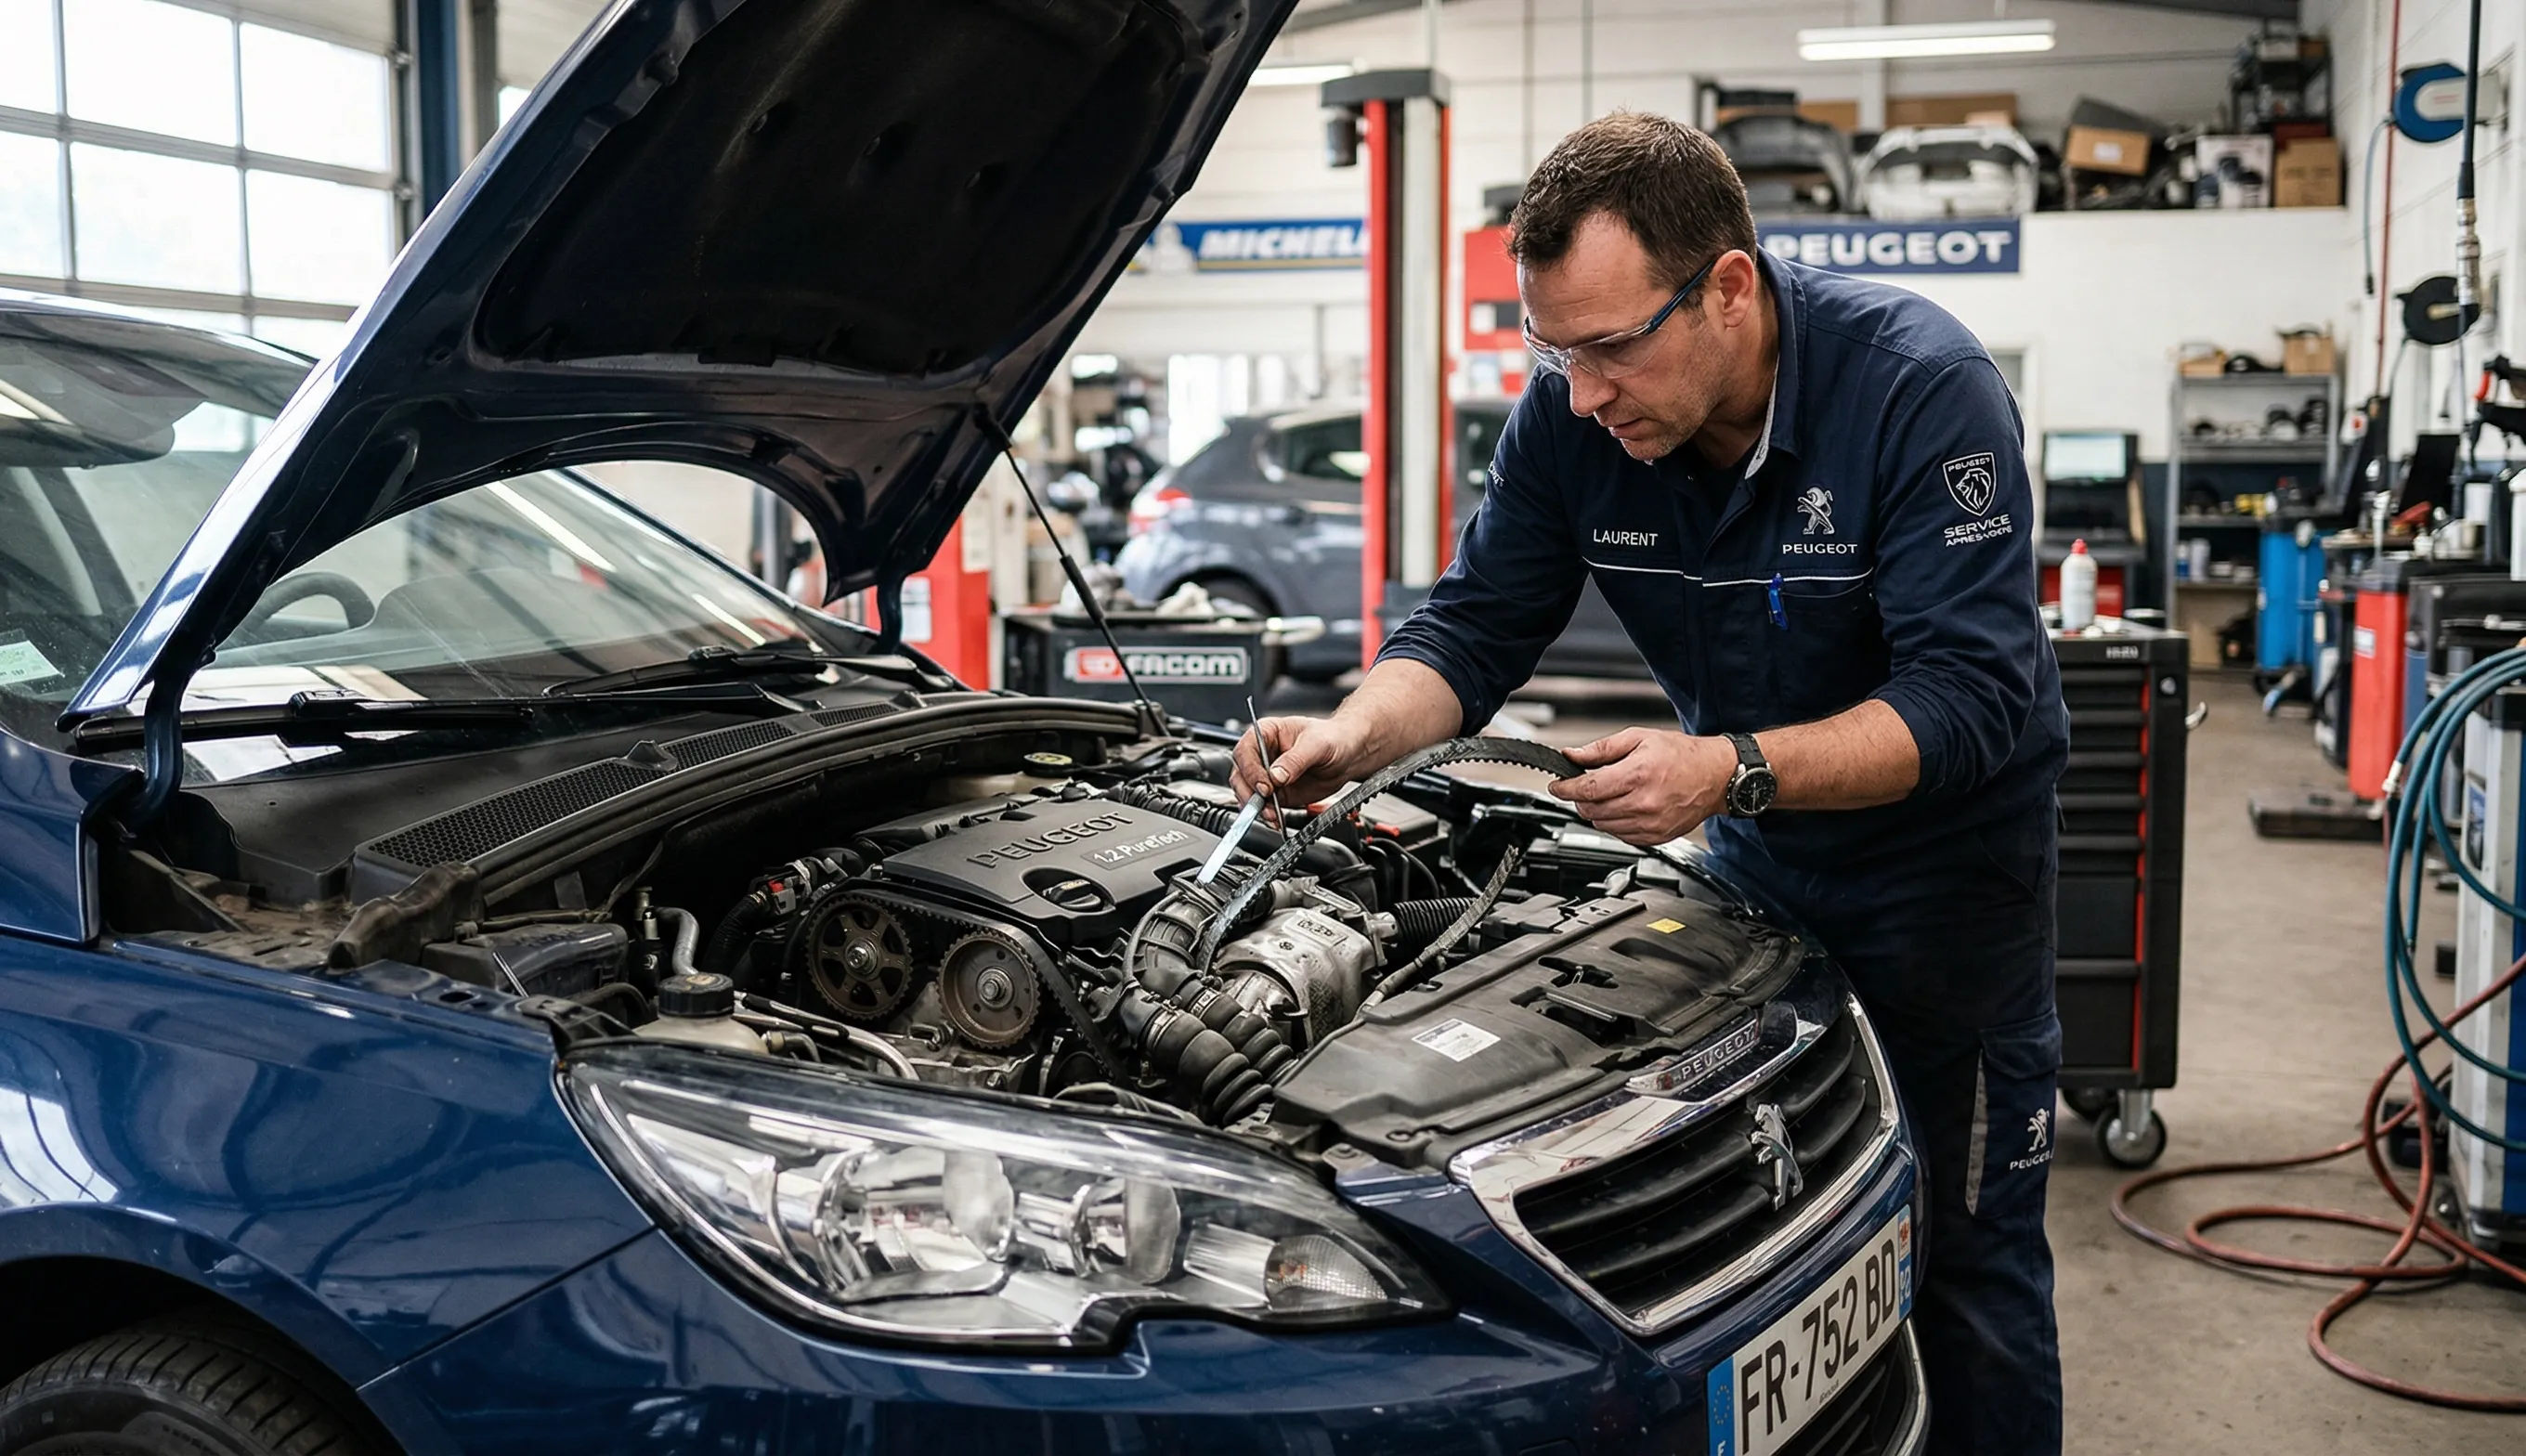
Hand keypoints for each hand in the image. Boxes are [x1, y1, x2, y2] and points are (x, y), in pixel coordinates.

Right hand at [1231, 715, 1374, 812]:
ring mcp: (1267, 775)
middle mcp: (1262, 754)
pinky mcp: (1276, 793)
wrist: (1348, 755)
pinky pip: (1263, 806)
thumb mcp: (1317, 744)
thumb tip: (1276, 775)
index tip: (1264, 785)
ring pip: (1247, 792)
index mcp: (1266, 733)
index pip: (1245, 750)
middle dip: (1249, 792)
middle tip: (1265, 801)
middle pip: (1240, 774)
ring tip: (1271, 815)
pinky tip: (1276, 819)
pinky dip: (1266, 815)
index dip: (1250, 769)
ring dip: (1256, 806)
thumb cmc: (1333, 738)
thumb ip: (1295, 760)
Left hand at [1548, 727, 1735, 845]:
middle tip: (1584, 786)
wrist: (1715, 776)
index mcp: (1637, 775)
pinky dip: (1615, 823)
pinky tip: (1624, 806)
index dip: (1566, 788)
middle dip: (1580, 799)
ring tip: (1609, 794)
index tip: (1557, 786)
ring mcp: (1650, 823)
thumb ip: (1601, 749)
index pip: (1587, 789)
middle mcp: (1643, 803)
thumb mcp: (1639, 738)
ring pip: (1603, 825)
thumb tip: (1572, 755)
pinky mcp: (1655, 837)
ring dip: (1597, 811)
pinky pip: (1621, 835)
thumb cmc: (1682, 756)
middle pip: (1591, 810)